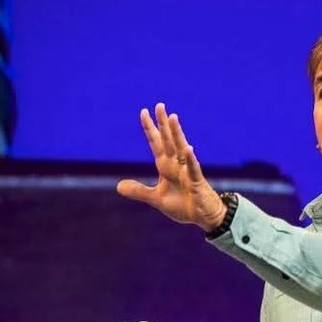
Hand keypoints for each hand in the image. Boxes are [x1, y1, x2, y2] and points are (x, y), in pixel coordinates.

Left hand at [117, 103, 225, 231]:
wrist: (202, 216)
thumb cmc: (183, 204)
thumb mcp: (156, 199)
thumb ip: (139, 191)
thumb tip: (119, 186)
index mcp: (165, 166)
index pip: (156, 143)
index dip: (150, 129)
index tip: (143, 112)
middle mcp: (176, 165)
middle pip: (169, 140)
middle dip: (163, 123)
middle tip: (159, 105)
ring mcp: (187, 172)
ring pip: (181, 149)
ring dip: (177, 134)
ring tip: (173, 118)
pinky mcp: (196, 182)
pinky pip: (193, 169)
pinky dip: (191, 160)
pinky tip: (188, 148)